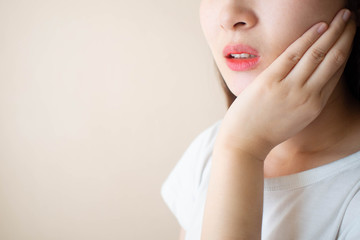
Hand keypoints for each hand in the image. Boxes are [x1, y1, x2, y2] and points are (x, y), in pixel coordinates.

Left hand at [217, 9, 356, 158]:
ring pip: (318, 54)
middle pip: (333, 60)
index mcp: (315, 106)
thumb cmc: (266, 131)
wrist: (244, 142)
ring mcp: (290, 88)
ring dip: (334, 32)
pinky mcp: (271, 81)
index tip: (349, 37)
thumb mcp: (294, 120)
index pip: (336, 72)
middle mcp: (308, 96)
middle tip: (353, 18)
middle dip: (346, 36)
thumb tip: (307, 81)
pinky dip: (308, 38)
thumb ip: (304, 100)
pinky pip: (293, 54)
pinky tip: (320, 26)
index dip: (345, 51)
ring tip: (343, 16)